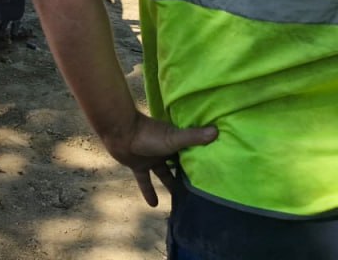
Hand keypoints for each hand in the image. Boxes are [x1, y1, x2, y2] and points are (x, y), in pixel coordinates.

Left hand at [102, 111, 217, 206]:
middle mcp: (165, 150)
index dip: (201, 162)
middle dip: (188, 175)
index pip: (192, 153)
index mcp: (175, 141)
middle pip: (179, 165)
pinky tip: (154, 205)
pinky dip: (149, 192)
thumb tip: (216, 131)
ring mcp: (152, 158)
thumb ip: (193, 137)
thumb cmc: (148, 133)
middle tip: (199, 191)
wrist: (120, 131)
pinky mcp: (139, 165)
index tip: (213, 172)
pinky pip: (145, 181)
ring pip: (164, 174)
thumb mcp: (174, 138)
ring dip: (170, 185)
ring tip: (180, 201)